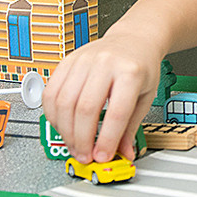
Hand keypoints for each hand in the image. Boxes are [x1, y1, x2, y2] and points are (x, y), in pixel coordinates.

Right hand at [41, 24, 162, 163]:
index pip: (117, 112)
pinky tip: (63, 126)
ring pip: (64, 103)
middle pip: (85, 109)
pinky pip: (50, 93)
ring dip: (65, 131)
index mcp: (131, 72)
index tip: (103, 156)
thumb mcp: (146, 96)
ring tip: (74, 145)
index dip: (107, 140)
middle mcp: (105, 63)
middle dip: (82, 139)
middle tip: (85, 155)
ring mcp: (83, 60)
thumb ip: (132, 127)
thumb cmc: (141, 66)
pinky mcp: (66, 61)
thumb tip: (124, 153)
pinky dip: (53, 115)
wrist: (133, 39)